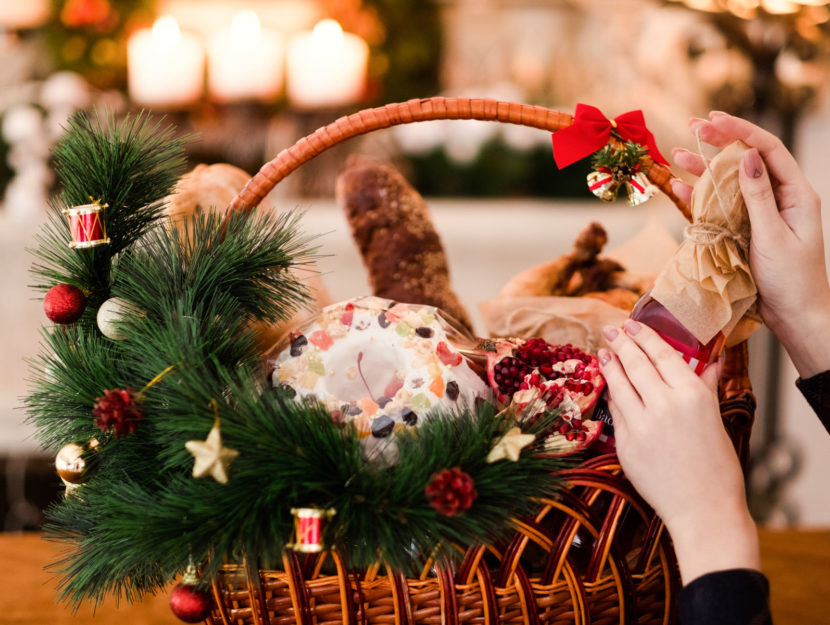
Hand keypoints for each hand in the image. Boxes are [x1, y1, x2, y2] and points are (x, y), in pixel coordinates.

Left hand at [599, 320, 759, 583]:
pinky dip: (613, 397)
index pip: (663, 354)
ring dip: (610, 366)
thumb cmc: (717, 466)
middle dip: (622, 344)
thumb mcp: (715, 419)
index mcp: (692, 395)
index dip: (645, 336)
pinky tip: (611, 387)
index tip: (633, 324)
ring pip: (619, 386)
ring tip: (604, 352)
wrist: (704, 511)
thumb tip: (710, 360)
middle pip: (636, 364)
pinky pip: (616, 413)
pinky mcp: (625, 445)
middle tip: (612, 330)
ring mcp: (641, 425)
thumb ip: (704, 386)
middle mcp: (664, 405)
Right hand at [671, 112, 829, 378]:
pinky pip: (718, 209)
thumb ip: (758, 196)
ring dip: (704, 169)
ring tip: (678, 154)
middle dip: (720, 142)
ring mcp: (758, 215)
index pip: (768, 151)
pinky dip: (699, 198)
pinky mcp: (742, 231)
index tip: (713, 120)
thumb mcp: (774, 236)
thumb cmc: (792, 279)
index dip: (741, 131)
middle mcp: (777, 199)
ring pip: (728, 183)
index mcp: (796, 195)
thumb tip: (747, 156)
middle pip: (746, 161)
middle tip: (692, 126)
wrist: (793, 316)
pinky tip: (679, 188)